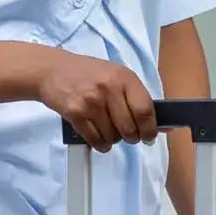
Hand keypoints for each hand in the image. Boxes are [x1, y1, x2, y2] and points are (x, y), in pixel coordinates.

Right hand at [33, 49, 157, 151]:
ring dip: (113, 140)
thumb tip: (164, 127)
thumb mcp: (116, 77)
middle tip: (128, 135)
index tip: (149, 137)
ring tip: (107, 128)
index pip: (145, 110)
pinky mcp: (75, 113)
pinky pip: (95, 140)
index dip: (150, 129)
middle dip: (131, 137)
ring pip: (113, 137)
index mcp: (124, 77)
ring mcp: (91, 101)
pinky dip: (100, 144)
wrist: (51, 70)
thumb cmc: (88, 74)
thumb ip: (138, 99)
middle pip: (130, 128)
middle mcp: (109, 88)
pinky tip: (98, 137)